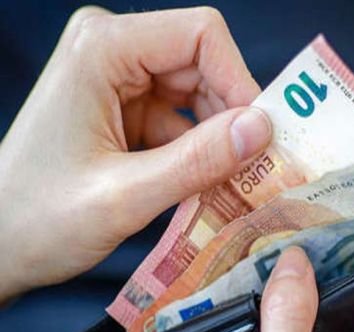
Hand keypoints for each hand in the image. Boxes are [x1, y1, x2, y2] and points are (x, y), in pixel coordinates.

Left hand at [0, 7, 270, 300]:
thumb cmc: (36, 221)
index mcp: (102, 50)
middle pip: (204, 65)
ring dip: (220, 139)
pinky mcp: (126, 109)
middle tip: (257, 168)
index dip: (240, 82)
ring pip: (200, 95)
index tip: (262, 136)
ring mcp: (119, 80)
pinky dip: (201, 151)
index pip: (200, 36)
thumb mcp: (124, 196)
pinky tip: (205, 184)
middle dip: (233, 117)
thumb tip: (262, 129)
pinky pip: (183, 119)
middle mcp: (112, 52)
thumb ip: (197, 160)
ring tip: (231, 183)